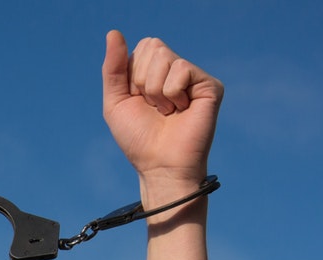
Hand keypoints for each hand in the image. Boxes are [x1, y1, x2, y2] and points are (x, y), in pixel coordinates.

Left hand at [101, 30, 222, 207]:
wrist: (159, 164)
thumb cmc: (138, 139)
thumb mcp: (115, 101)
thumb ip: (112, 67)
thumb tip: (113, 32)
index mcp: (154, 71)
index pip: (141, 47)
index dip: (132, 76)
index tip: (139, 100)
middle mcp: (175, 71)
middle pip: (152, 46)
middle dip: (143, 80)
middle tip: (154, 107)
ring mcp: (194, 78)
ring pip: (164, 57)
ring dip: (156, 90)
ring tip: (166, 111)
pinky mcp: (210, 86)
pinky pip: (181, 69)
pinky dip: (171, 93)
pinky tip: (180, 110)